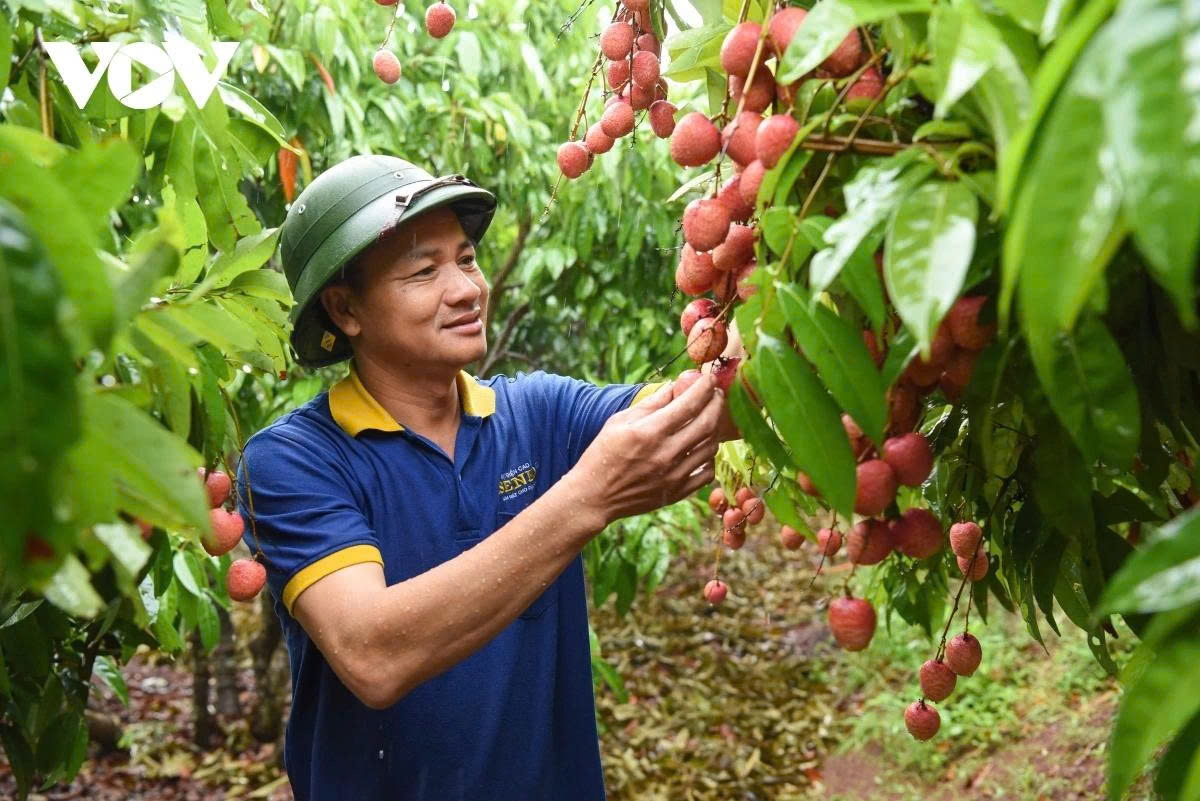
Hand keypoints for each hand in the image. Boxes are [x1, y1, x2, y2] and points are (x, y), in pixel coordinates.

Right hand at [569, 375, 723, 526]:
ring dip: (715, 429)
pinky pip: (707, 472)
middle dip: (717, 404)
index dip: (704, 387)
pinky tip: (702, 448)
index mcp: (649, 432)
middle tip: (717, 395)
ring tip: (709, 419)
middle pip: (707, 423)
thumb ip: (650, 404)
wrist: (594, 496)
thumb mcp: (619, 421)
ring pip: (711, 447)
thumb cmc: (603, 454)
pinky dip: (709, 457)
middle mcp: (665, 454)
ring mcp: (674, 475)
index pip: (689, 404)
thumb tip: (674, 386)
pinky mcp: (677, 492)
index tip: (710, 378)